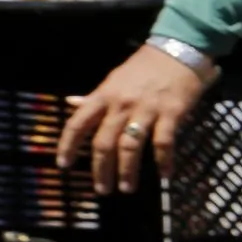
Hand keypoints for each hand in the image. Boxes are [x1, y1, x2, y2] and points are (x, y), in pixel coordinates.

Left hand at [57, 42, 210, 194]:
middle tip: (102, 190)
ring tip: (127, 188)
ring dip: (128, 170)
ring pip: (130, 145)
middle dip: (101, 169)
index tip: (63, 165)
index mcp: (104, 96)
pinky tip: (165, 175)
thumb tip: (71, 104)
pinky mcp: (170, 113)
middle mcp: (120, 104)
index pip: (78, 123)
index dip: (68, 145)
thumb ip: (94, 97)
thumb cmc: (144, 68)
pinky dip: (163, 160)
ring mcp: (146, 109)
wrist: (177, 51)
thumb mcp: (114, 80)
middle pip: (104, 142)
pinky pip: (163, 142)